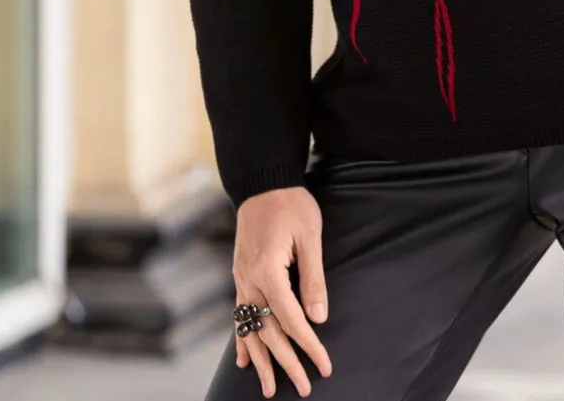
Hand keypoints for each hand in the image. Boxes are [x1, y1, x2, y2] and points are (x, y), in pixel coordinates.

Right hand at [232, 185, 332, 396]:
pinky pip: (239, 316)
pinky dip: (242, 340)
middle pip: (269, 332)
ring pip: (250, 330)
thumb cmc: (291, 205)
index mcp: (268, 271)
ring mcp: (241, 280)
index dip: (309, 345)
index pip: (291, 319)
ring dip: (262, 361)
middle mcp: (249, 281)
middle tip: (305, 388)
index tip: (324, 365)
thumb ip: (313, 279)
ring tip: (270, 390)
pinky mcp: (240, 276)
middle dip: (287, 363)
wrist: (262, 182)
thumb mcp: (310, 236)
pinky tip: (244, 361)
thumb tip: (318, 318)